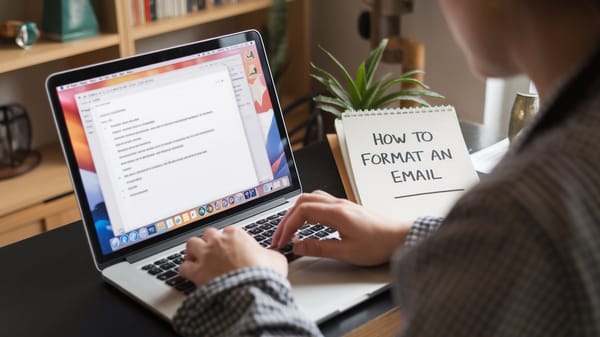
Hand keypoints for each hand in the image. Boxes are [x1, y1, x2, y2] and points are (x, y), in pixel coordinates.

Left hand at [179, 226, 287, 286]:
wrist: (252, 291)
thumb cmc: (264, 274)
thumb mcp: (275, 259)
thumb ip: (269, 253)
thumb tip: (272, 256)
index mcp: (236, 234)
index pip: (229, 231)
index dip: (230, 241)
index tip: (233, 248)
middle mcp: (218, 241)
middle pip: (208, 234)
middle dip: (210, 242)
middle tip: (215, 251)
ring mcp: (206, 255)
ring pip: (191, 244)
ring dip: (194, 251)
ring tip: (198, 258)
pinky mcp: (197, 272)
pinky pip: (183, 267)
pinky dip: (185, 270)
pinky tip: (189, 274)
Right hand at [272, 190, 411, 265]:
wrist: (401, 236)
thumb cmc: (380, 243)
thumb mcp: (347, 252)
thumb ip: (319, 248)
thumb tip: (298, 245)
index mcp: (336, 213)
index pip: (301, 212)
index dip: (287, 226)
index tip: (282, 241)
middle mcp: (338, 204)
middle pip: (302, 202)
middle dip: (287, 219)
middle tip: (280, 237)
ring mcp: (342, 204)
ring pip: (310, 199)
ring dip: (296, 213)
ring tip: (289, 230)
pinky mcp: (346, 209)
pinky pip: (320, 203)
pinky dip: (306, 211)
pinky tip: (307, 223)